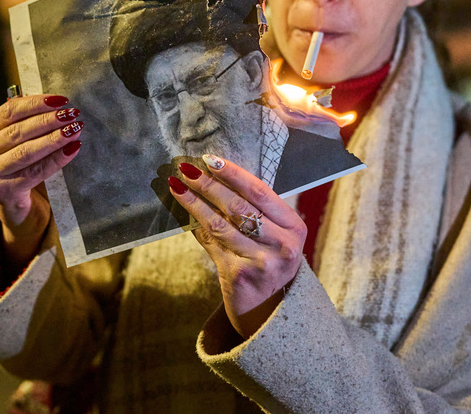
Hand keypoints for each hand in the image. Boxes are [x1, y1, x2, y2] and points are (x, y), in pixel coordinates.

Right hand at [0, 94, 83, 269]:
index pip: (8, 112)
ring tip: (75, 129)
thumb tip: (57, 104)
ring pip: (25, 151)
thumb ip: (28, 124)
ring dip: (53, 138)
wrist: (19, 211)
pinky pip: (34, 172)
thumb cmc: (23, 170)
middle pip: (17, 131)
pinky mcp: (1, 191)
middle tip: (72, 114)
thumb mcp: (19, 144)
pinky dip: (56, 159)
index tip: (61, 100)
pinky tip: (72, 150)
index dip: (35, 103)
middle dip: (48, 120)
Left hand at [168, 155, 306, 338]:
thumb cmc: (270, 260)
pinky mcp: (238, 276)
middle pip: (238, 207)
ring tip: (177, 186)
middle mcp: (281, 245)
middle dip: (208, 185)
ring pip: (220, 224)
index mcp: (294, 227)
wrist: (271, 310)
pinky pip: (211, 243)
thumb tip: (215, 174)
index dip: (233, 174)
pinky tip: (183, 212)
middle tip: (186, 169)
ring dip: (194, 202)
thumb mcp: (276, 234)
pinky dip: (195, 225)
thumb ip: (257, 209)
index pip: (260, 192)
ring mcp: (260, 262)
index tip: (209, 159)